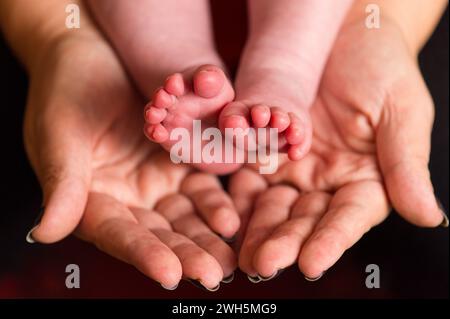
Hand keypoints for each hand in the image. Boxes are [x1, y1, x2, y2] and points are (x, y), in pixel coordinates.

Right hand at [24, 31, 238, 288]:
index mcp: (90, 200)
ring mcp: (153, 182)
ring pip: (183, 217)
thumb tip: (46, 232)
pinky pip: (199, 187)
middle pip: (158, 233)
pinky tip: (231, 218)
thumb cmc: (65, 90)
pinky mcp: (176, 163)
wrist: (89, 55)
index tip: (170, 274)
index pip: (118, 234)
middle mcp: (125, 199)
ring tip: (230, 257)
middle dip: (185, 254)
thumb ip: (62, 183)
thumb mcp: (60, 134)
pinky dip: (214, 203)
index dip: (143, 254)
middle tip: (213, 274)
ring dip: (206, 237)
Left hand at [231, 19, 446, 279]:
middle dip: (284, 241)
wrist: (341, 32)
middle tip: (264, 263)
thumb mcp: (400, 111)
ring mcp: (294, 168)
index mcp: (366, 179)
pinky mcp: (266, 151)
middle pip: (305, 219)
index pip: (348, 217)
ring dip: (256, 228)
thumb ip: (406, 165)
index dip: (331, 241)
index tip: (312, 263)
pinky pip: (249, 177)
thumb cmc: (380, 65)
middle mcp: (328, 181)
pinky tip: (224, 213)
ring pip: (273, 206)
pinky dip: (237, 195)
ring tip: (241, 252)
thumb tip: (428, 216)